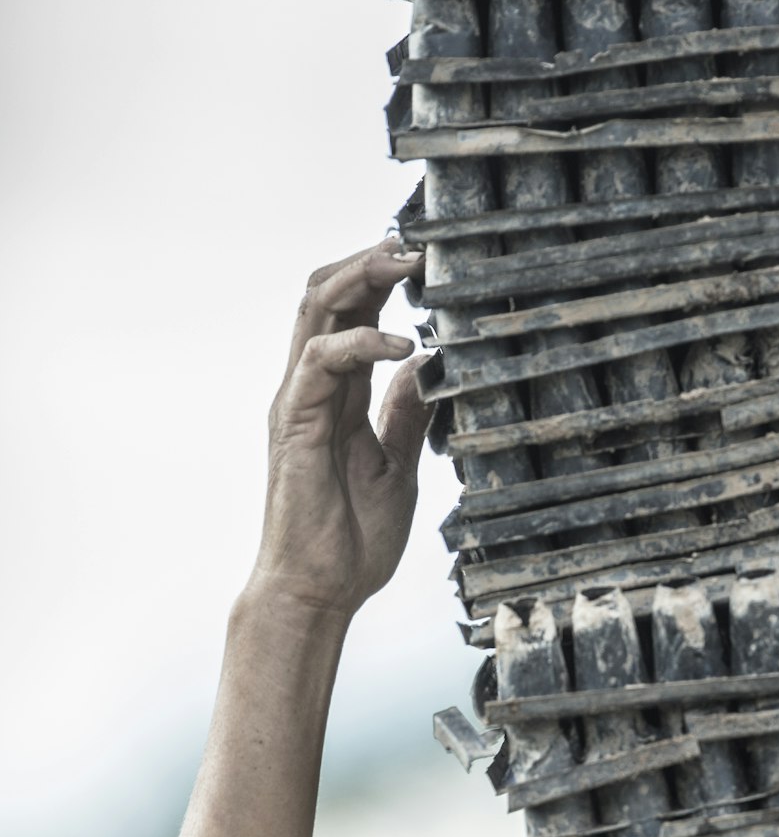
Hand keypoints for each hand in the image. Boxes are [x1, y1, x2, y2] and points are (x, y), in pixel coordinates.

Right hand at [250, 241, 429, 620]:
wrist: (321, 591)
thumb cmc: (353, 541)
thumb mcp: (399, 467)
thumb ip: (406, 416)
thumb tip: (425, 368)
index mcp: (337, 397)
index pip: (352, 316)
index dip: (381, 280)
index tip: (423, 258)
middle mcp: (312, 389)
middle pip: (326, 297)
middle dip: (368, 263)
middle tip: (414, 245)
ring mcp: (298, 402)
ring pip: (315, 312)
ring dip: (360, 280)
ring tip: (404, 264)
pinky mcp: (294, 423)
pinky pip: (319, 361)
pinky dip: (360, 342)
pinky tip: (401, 344)